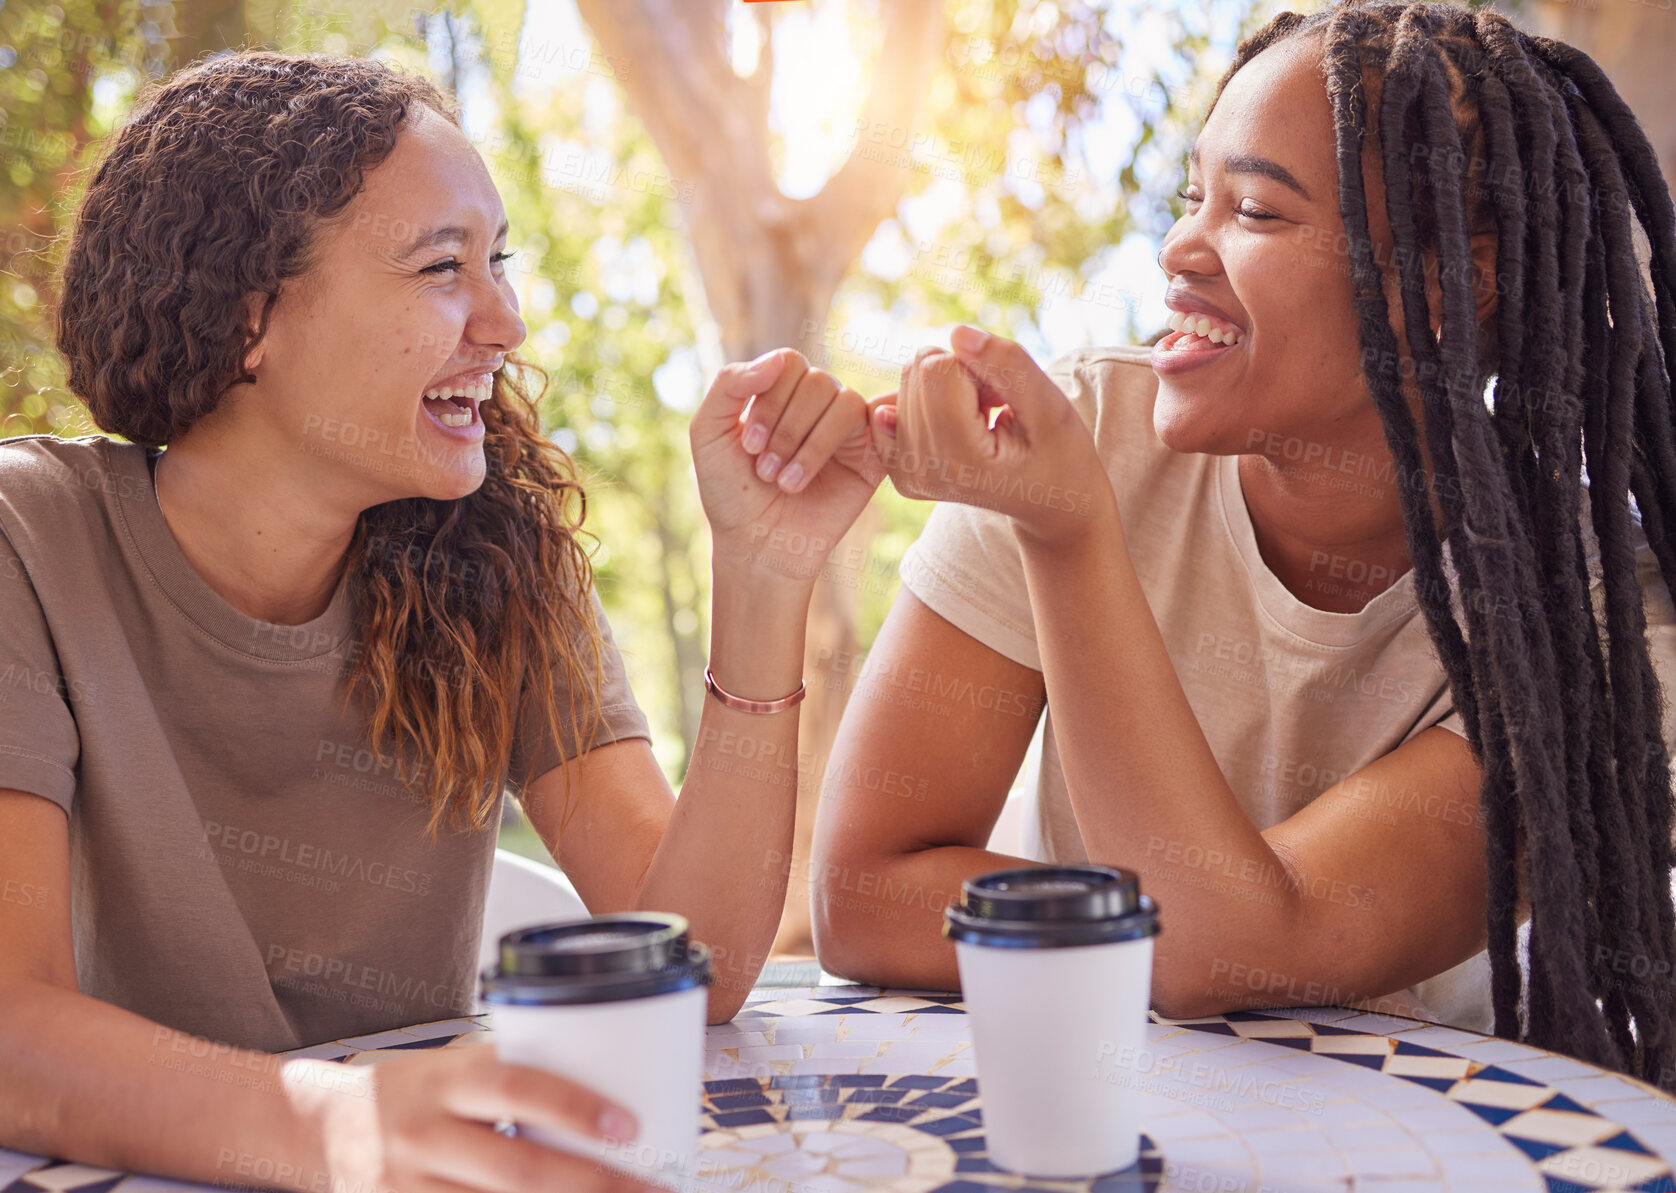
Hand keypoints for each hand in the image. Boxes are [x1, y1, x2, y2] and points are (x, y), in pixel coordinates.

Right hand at [309, 1041, 654, 1192]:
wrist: (319, 1129)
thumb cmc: (411, 1091)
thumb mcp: (451, 1067)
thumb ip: (510, 1072)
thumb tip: (603, 1073)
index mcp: (445, 1082)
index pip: (515, 1089)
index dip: (573, 1108)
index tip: (627, 1125)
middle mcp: (424, 1137)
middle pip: (518, 1170)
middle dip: (593, 1185)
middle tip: (652, 1188)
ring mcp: (407, 1189)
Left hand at [691, 349, 884, 590]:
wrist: (757, 545)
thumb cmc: (731, 491)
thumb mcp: (709, 432)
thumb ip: (730, 384)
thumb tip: (779, 358)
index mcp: (781, 391)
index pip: (789, 362)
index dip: (770, 400)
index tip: (749, 445)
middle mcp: (816, 403)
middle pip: (817, 380)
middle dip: (786, 428)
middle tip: (764, 470)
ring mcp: (846, 428)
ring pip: (843, 401)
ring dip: (808, 444)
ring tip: (784, 483)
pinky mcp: (870, 456)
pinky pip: (872, 425)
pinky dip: (835, 446)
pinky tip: (807, 476)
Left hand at [869, 327, 1111, 545]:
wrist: (1051, 504)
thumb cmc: (1059, 455)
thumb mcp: (1050, 407)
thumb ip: (1008, 366)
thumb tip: (957, 333)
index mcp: (959, 459)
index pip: (941, 369)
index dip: (980, 369)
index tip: (1004, 401)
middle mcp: (922, 470)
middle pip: (919, 372)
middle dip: (962, 376)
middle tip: (994, 410)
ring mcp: (905, 473)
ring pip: (907, 381)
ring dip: (948, 389)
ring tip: (981, 422)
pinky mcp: (899, 469)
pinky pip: (887, 405)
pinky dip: (922, 401)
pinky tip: (952, 424)